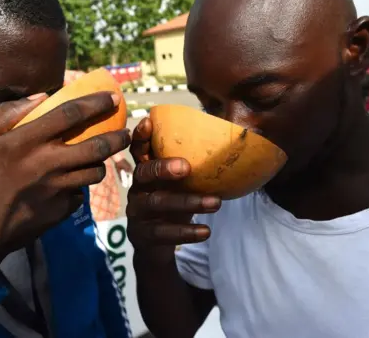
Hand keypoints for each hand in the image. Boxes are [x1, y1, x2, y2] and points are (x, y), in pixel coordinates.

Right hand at [0, 92, 130, 278]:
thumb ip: (5, 114)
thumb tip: (41, 97)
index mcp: (25, 142)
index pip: (70, 115)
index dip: (95, 103)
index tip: (113, 97)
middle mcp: (47, 164)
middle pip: (96, 146)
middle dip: (118, 137)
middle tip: (126, 132)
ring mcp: (57, 190)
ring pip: (96, 172)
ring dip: (102, 163)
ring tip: (101, 157)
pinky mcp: (61, 211)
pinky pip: (80, 194)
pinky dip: (79, 187)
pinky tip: (71, 184)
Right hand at [126, 118, 220, 263]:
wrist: (156, 247)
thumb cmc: (173, 206)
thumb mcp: (180, 186)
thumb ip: (192, 169)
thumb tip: (231, 144)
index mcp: (146, 172)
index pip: (138, 150)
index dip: (141, 136)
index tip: (149, 122)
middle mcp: (138, 188)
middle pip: (144, 173)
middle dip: (162, 168)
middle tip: (187, 166)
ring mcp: (137, 212)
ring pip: (157, 203)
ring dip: (188, 202)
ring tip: (216, 203)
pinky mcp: (142, 235)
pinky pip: (162, 233)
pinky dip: (185, 231)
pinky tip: (205, 231)